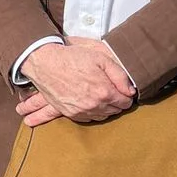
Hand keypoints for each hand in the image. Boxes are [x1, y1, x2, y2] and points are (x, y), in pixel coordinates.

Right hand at [16, 38, 135, 127]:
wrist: (46, 63)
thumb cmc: (73, 58)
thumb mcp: (101, 59)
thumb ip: (120, 75)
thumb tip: (131, 91)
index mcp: (104, 92)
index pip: (125, 102)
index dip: (126, 95)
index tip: (122, 89)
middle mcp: (94, 105)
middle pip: (115, 111)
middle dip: (116, 102)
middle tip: (112, 90)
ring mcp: (81, 111)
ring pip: (103, 116)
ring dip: (105, 108)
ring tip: (101, 96)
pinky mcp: (70, 114)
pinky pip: (88, 118)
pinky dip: (93, 112)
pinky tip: (91, 103)